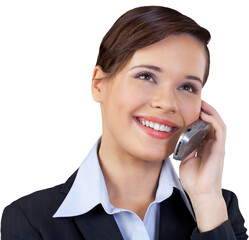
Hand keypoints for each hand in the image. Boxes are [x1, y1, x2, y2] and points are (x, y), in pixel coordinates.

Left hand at [179, 100, 227, 231]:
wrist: (200, 193)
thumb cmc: (193, 178)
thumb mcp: (185, 159)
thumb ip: (185, 148)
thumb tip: (179, 139)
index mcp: (204, 146)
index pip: (204, 126)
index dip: (199, 116)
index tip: (191, 107)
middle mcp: (212, 144)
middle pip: (212, 122)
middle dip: (206, 110)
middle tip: (198, 101)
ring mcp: (216, 146)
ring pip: (218, 123)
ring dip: (211, 112)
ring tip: (203, 103)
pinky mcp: (219, 149)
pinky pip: (219, 131)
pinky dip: (213, 120)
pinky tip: (205, 115)